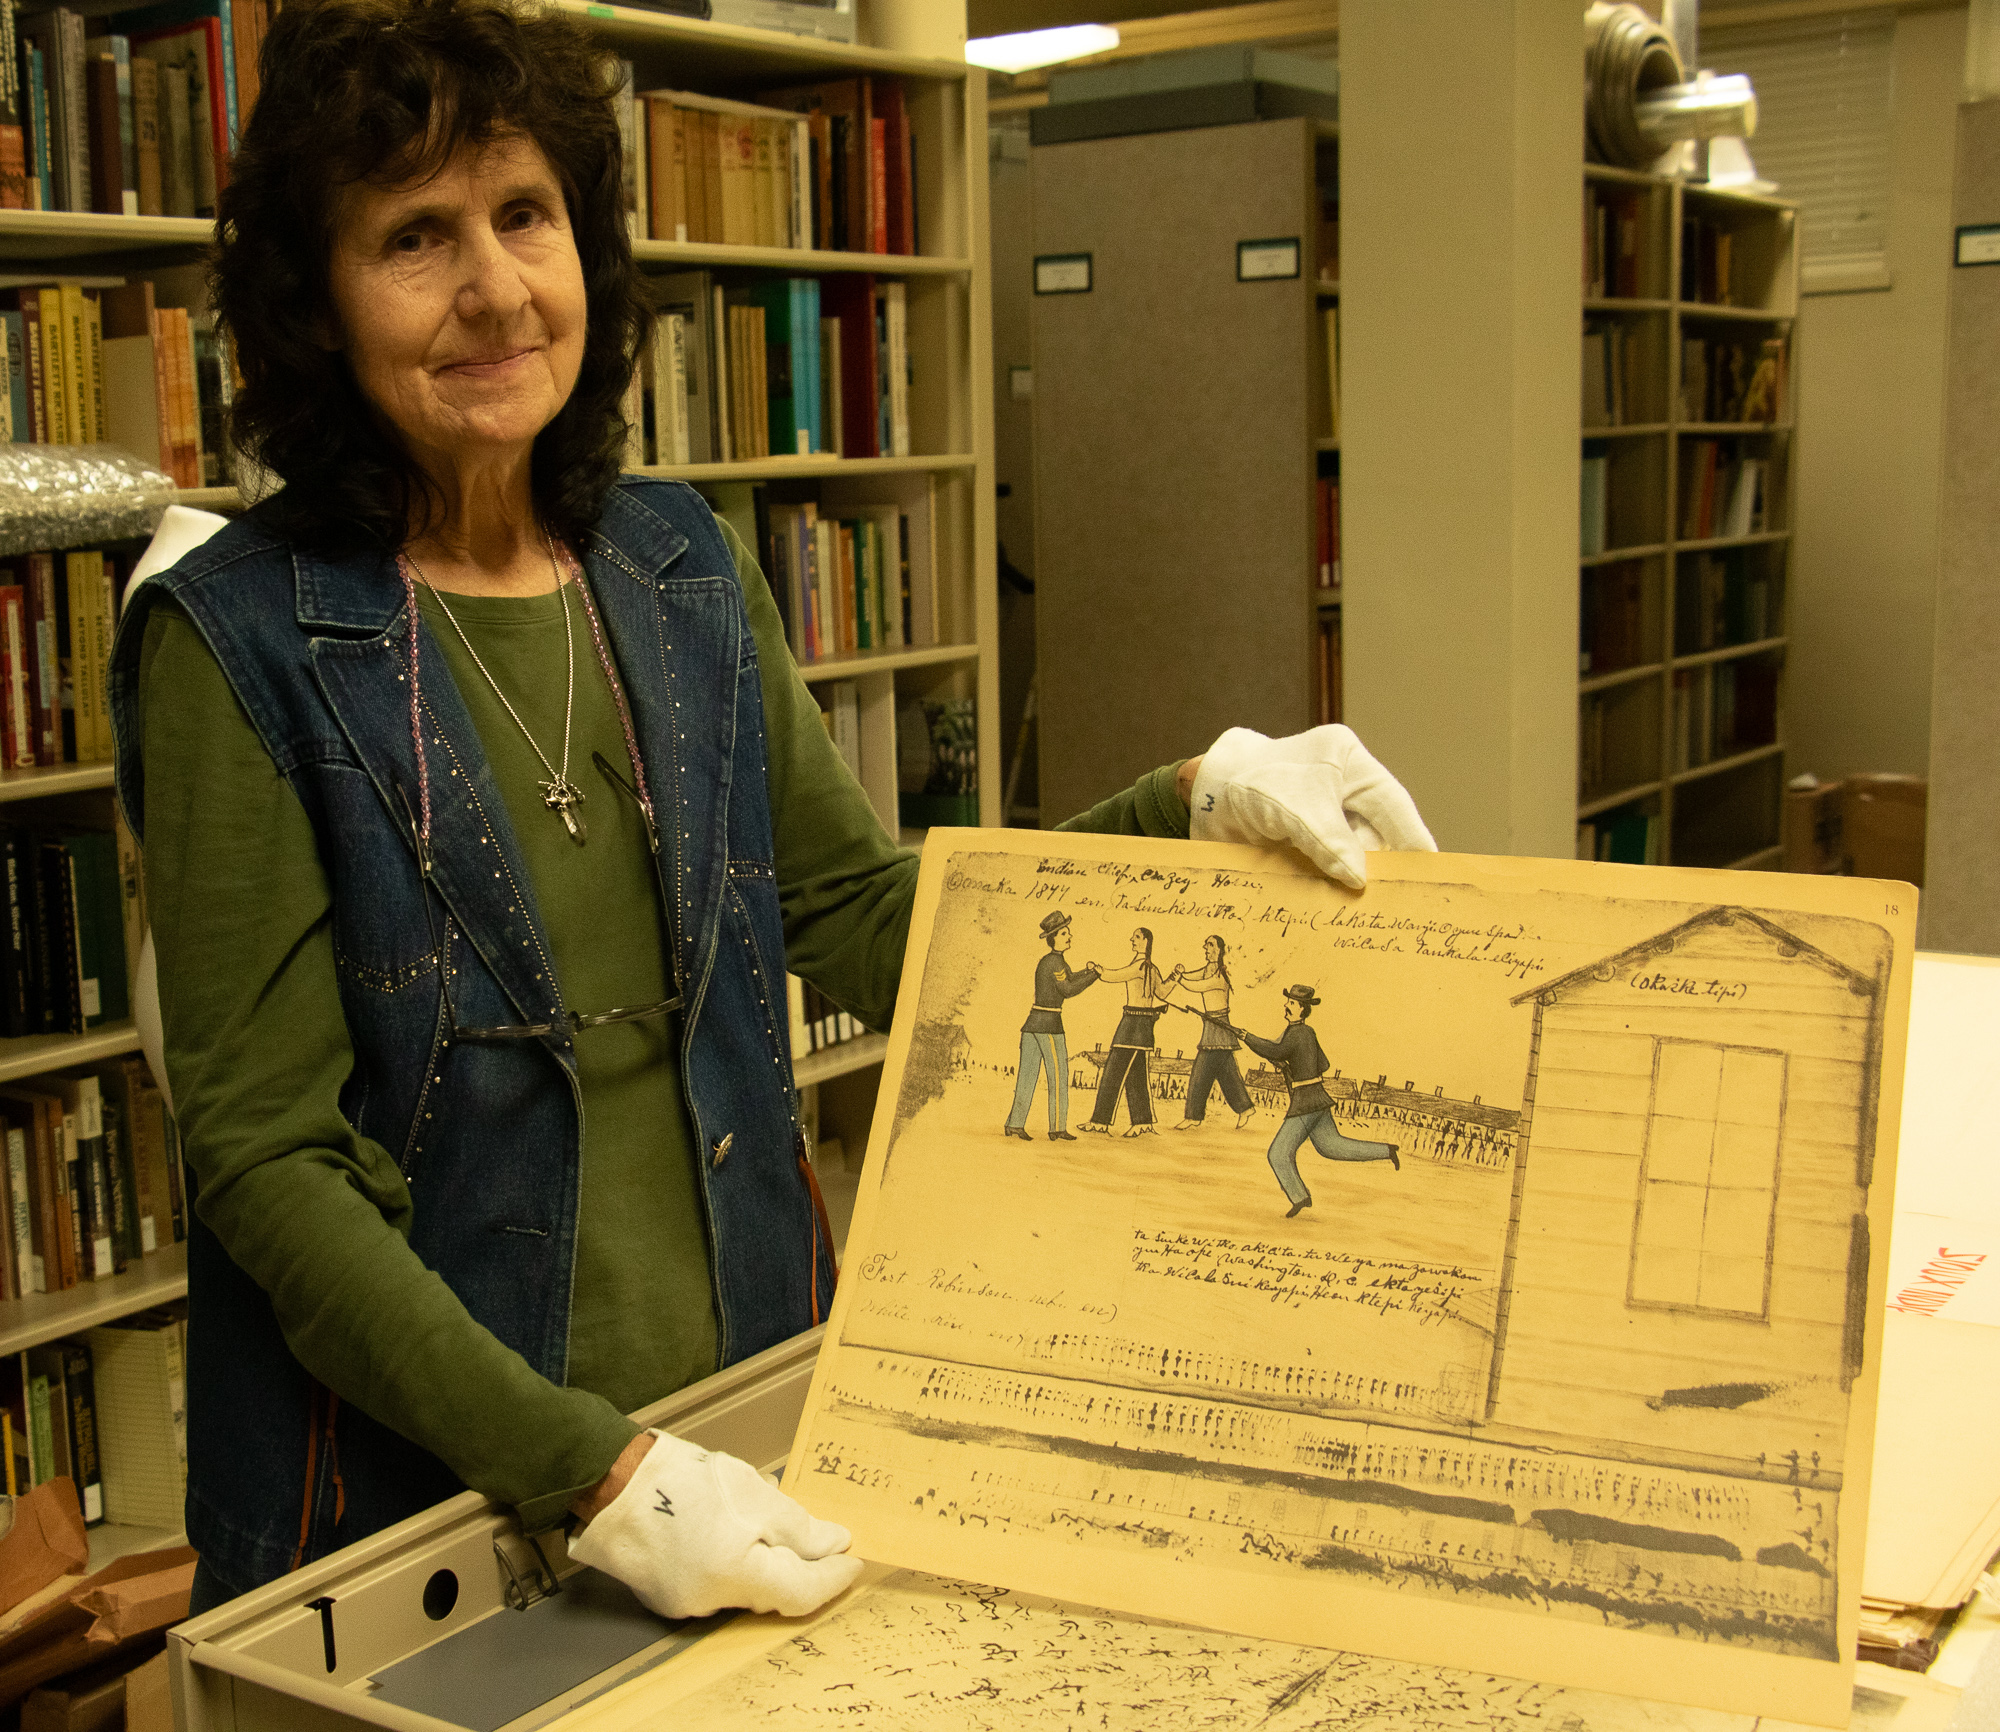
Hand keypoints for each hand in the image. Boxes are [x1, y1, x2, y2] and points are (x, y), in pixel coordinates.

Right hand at [567, 1432, 862, 1619]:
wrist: (612, 1483)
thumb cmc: (680, 1479)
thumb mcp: (753, 1491)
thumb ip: (799, 1526)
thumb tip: (834, 1544)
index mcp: (736, 1576)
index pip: (802, 1593)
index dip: (834, 1577)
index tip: (855, 1560)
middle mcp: (711, 1601)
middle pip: (774, 1590)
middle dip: (800, 1563)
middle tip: (823, 1536)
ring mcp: (686, 1603)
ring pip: (746, 1584)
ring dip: (766, 1556)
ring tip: (767, 1512)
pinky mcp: (668, 1595)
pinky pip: (717, 1582)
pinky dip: (735, 1558)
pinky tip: (733, 1524)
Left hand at [1189, 725, 1434, 888]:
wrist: (1200, 798)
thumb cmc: (1247, 782)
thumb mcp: (1293, 808)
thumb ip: (1328, 840)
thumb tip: (1360, 879)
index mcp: (1349, 764)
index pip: (1393, 806)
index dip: (1414, 841)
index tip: (1432, 874)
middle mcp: (1344, 791)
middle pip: (1377, 836)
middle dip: (1384, 869)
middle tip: (1401, 906)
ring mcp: (1326, 819)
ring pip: (1354, 858)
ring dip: (1357, 886)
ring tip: (1370, 916)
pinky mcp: (1307, 845)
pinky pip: (1330, 870)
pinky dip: (1334, 890)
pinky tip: (1340, 912)